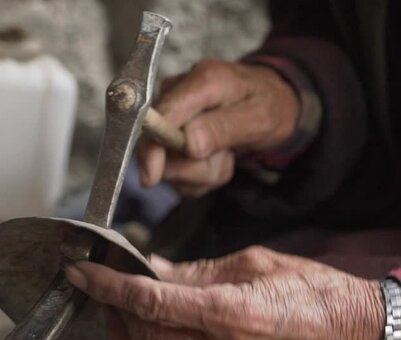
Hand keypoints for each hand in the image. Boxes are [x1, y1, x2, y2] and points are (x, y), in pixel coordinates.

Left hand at [65, 246, 383, 339]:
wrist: (352, 333)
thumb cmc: (310, 292)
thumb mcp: (252, 265)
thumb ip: (195, 271)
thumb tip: (152, 269)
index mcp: (230, 313)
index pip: (149, 302)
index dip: (107, 287)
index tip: (81, 273)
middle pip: (141, 334)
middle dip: (110, 308)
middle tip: (100, 284)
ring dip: (124, 332)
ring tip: (118, 306)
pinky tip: (146, 331)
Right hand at [138, 59, 299, 195]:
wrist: (270, 100)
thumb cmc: (268, 103)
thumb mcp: (261, 117)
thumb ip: (224, 128)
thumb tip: (188, 143)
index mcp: (203, 81)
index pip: (161, 116)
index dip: (152, 148)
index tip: (152, 176)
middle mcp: (178, 92)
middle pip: (158, 145)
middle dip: (192, 167)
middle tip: (224, 159)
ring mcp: (170, 113)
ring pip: (168, 163)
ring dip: (200, 172)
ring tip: (225, 155)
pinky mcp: (168, 131)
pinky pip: (176, 169)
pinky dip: (199, 173)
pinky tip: (215, 157)